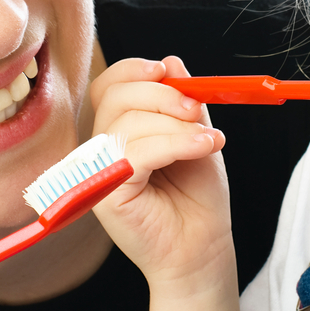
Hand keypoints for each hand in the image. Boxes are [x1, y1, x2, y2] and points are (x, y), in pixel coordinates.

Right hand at [90, 56, 241, 310]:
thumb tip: (172, 62)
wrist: (203, 248)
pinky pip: (138, 152)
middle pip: (115, 97)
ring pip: (128, 122)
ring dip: (177, 124)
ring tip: (209, 139)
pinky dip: (176, 143)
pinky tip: (204, 146)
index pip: (107, 86)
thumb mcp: (195, 134)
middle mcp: (101, 148)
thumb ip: (182, 102)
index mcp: (117, 129)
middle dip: (162, 94)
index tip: (165, 70)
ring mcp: (99, 171)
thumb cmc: (196, 196)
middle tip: (198, 109)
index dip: (132, 71)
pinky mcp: (106, 193)